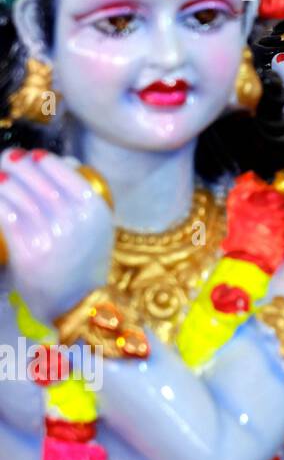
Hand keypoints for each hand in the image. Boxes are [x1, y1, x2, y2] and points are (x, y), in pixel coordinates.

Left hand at [0, 150, 112, 324]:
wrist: (79, 303)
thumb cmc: (85, 262)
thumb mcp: (99, 226)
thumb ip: (84, 195)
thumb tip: (64, 161)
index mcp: (96, 208)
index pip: (63, 171)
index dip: (41, 159)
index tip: (28, 156)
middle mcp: (76, 218)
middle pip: (37, 179)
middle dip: (16, 164)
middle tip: (6, 159)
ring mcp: (52, 234)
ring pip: (18, 195)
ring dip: (3, 180)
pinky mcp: (29, 250)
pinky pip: (7, 216)